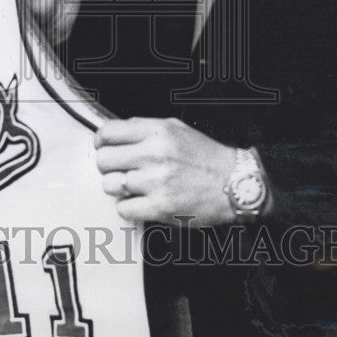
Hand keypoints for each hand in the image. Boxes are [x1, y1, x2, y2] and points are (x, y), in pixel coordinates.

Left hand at [95, 117, 238, 226]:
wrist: (234, 183)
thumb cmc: (207, 157)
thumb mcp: (177, 129)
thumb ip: (145, 128)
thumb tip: (116, 132)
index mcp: (157, 132)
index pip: (109, 132)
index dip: (101, 140)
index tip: (104, 146)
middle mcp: (154, 155)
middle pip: (104, 159)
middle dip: (108, 165)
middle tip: (119, 168)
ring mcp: (156, 182)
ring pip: (110, 185)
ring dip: (118, 187)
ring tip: (133, 186)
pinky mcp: (160, 207)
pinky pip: (123, 208)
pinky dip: (129, 207)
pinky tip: (141, 201)